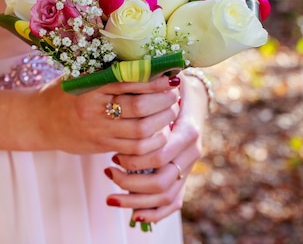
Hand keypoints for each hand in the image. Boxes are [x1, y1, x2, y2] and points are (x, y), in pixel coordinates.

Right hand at [35, 75, 180, 154]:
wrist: (40, 121)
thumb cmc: (65, 92)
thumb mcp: (82, 75)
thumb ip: (109, 70)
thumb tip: (147, 62)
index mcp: (91, 86)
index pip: (129, 82)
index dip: (155, 80)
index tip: (170, 76)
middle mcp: (94, 109)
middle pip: (139, 108)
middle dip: (163, 101)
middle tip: (174, 94)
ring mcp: (98, 131)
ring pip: (141, 131)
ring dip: (162, 121)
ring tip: (171, 111)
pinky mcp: (102, 147)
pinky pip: (134, 149)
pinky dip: (153, 142)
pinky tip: (160, 132)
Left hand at [102, 73, 208, 223]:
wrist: (193, 97)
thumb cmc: (172, 89)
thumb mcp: (163, 87)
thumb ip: (150, 92)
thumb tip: (128, 85)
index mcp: (188, 131)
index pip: (160, 155)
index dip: (135, 159)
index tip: (114, 154)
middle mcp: (192, 153)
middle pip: (162, 181)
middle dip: (130, 182)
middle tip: (109, 171)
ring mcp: (189, 167)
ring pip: (166, 196)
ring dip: (135, 201)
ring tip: (111, 196)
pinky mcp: (184, 177)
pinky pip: (173, 203)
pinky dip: (155, 213)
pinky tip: (134, 217)